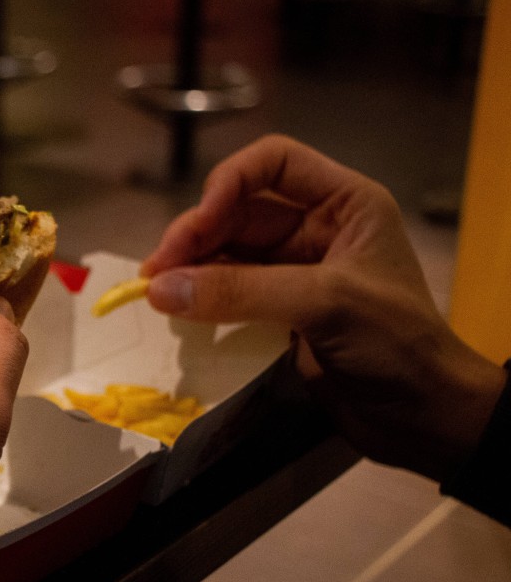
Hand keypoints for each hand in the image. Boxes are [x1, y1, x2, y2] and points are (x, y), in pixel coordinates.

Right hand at [140, 134, 503, 480]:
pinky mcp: (279, 312)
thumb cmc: (396, 345)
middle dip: (196, 234)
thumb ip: (240, 292)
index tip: (197, 225)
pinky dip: (199, 298)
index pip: (273, 164)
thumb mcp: (324, 305)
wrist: (425, 417)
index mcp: (344, 204)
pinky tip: (176, 311)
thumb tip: (159, 289)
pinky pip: (228, 291)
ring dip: (190, 268)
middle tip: (156, 271)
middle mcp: (317, 228)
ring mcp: (296, 271)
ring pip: (226, 252)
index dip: (229, 182)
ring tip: (156, 293)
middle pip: (238, 210)